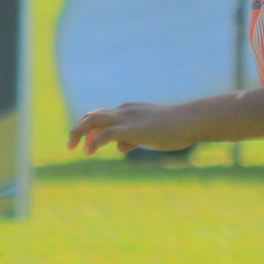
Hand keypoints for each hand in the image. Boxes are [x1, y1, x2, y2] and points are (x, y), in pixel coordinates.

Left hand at [69, 102, 196, 154]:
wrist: (192, 120)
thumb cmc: (178, 127)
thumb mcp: (152, 133)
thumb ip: (134, 138)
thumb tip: (119, 147)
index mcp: (130, 111)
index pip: (103, 115)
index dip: (91, 128)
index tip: (86, 143)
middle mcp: (125, 111)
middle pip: (93, 116)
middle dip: (79, 129)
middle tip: (71, 145)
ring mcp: (127, 119)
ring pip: (94, 121)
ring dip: (79, 132)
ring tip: (71, 147)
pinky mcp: (131, 129)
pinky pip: (105, 134)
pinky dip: (94, 143)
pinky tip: (88, 153)